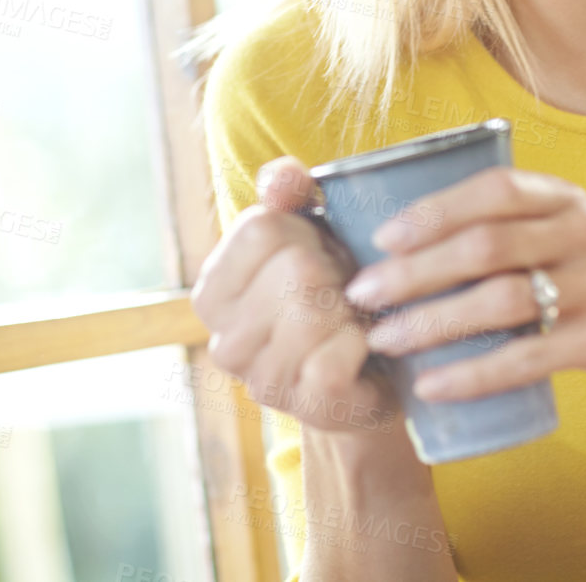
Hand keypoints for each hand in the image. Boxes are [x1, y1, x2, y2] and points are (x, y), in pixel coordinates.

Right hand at [191, 156, 400, 436]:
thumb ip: (285, 193)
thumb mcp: (305, 231)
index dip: (304, 231)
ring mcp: (263, 382)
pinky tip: (362, 344)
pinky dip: (361, 342)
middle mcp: (225, 342)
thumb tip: (285, 176)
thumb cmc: (331, 289)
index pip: (262, 229)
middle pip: (294, 270)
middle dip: (334, 270)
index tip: (317, 252)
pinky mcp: (307, 409)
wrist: (373, 367)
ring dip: (352, 306)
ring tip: (354, 314)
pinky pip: (335, 358)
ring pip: (314, 314)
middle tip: (344, 288)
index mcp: (212, 292)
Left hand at [343, 166, 585, 422]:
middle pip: (488, 245)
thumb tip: (399, 244)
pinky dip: (475, 373)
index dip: (434, 210)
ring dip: (435, 321)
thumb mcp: (562, 246)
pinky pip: (532, 356)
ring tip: (386, 340)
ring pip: (505, 300)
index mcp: (567, 201)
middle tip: (363, 294)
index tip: (380, 238)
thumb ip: (505, 234)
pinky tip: (433, 385)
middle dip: (417, 270)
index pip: (494, 190)